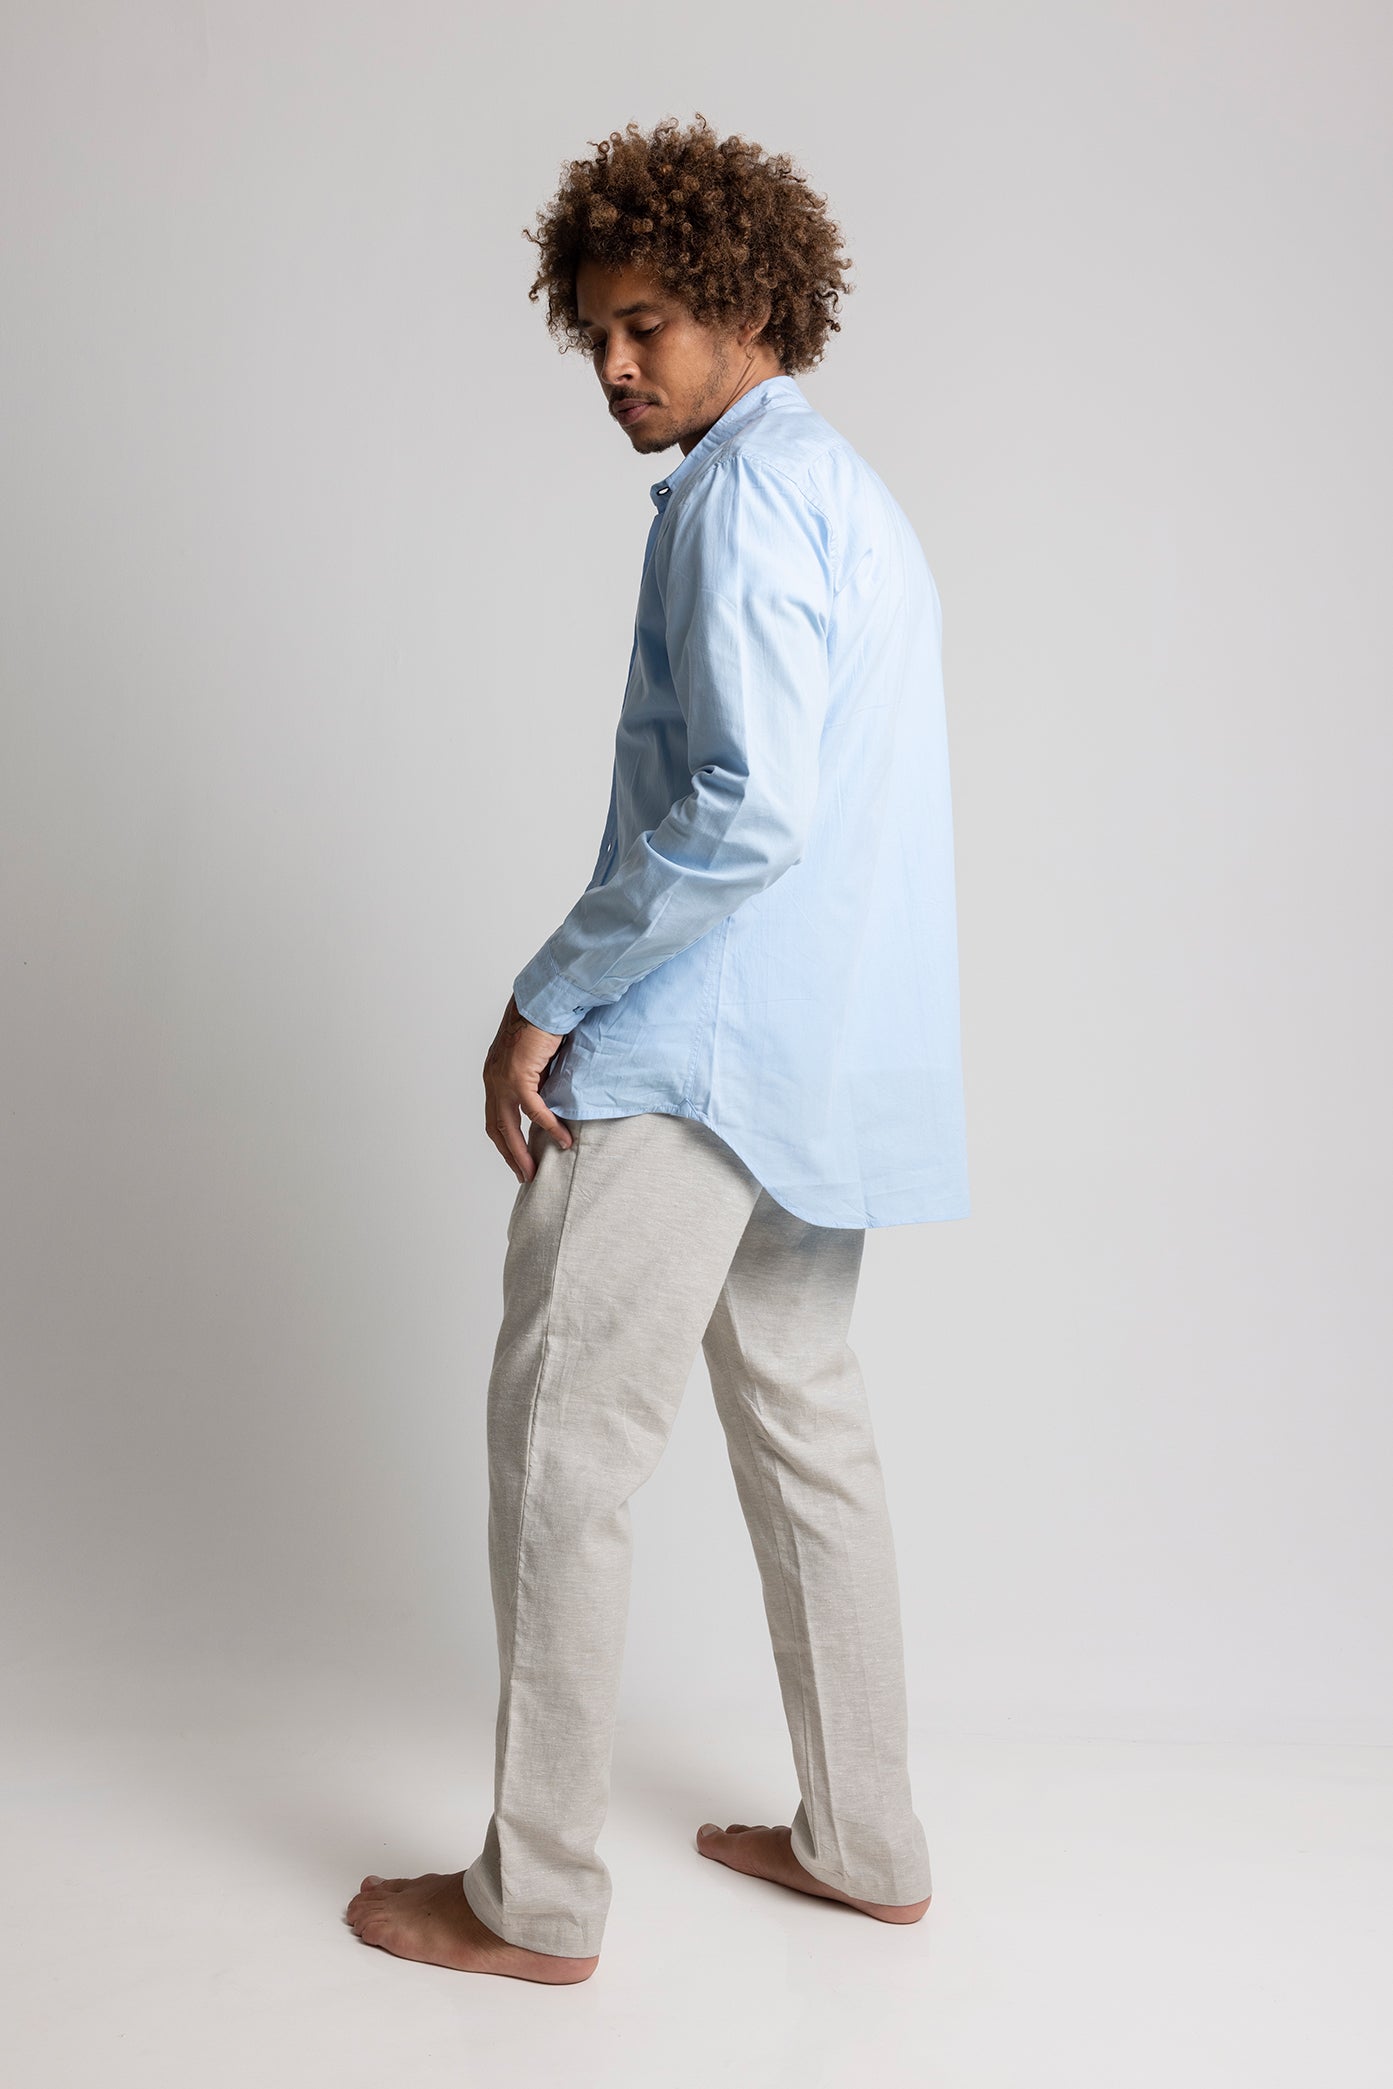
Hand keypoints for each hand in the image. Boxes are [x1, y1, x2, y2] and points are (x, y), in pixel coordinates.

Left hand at [483, 993, 574, 1183]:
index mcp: (494, 1076)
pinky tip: (562, 1139)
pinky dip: (549, 1126)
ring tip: (534, 1171)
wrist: (543, 1002)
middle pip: (497, 1128)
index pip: (494, 1117)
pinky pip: (534, 1111)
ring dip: (522, 1152)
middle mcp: (493, 1081)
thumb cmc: (542, 1024)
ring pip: (510, 1126)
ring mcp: (503, 1080)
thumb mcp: (536, 1059)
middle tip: (524, 1176)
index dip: (505, 1141)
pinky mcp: (519, 1077)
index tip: (517, 1159)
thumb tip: (550, 1101)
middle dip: (510, 1155)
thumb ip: (537, 1081)